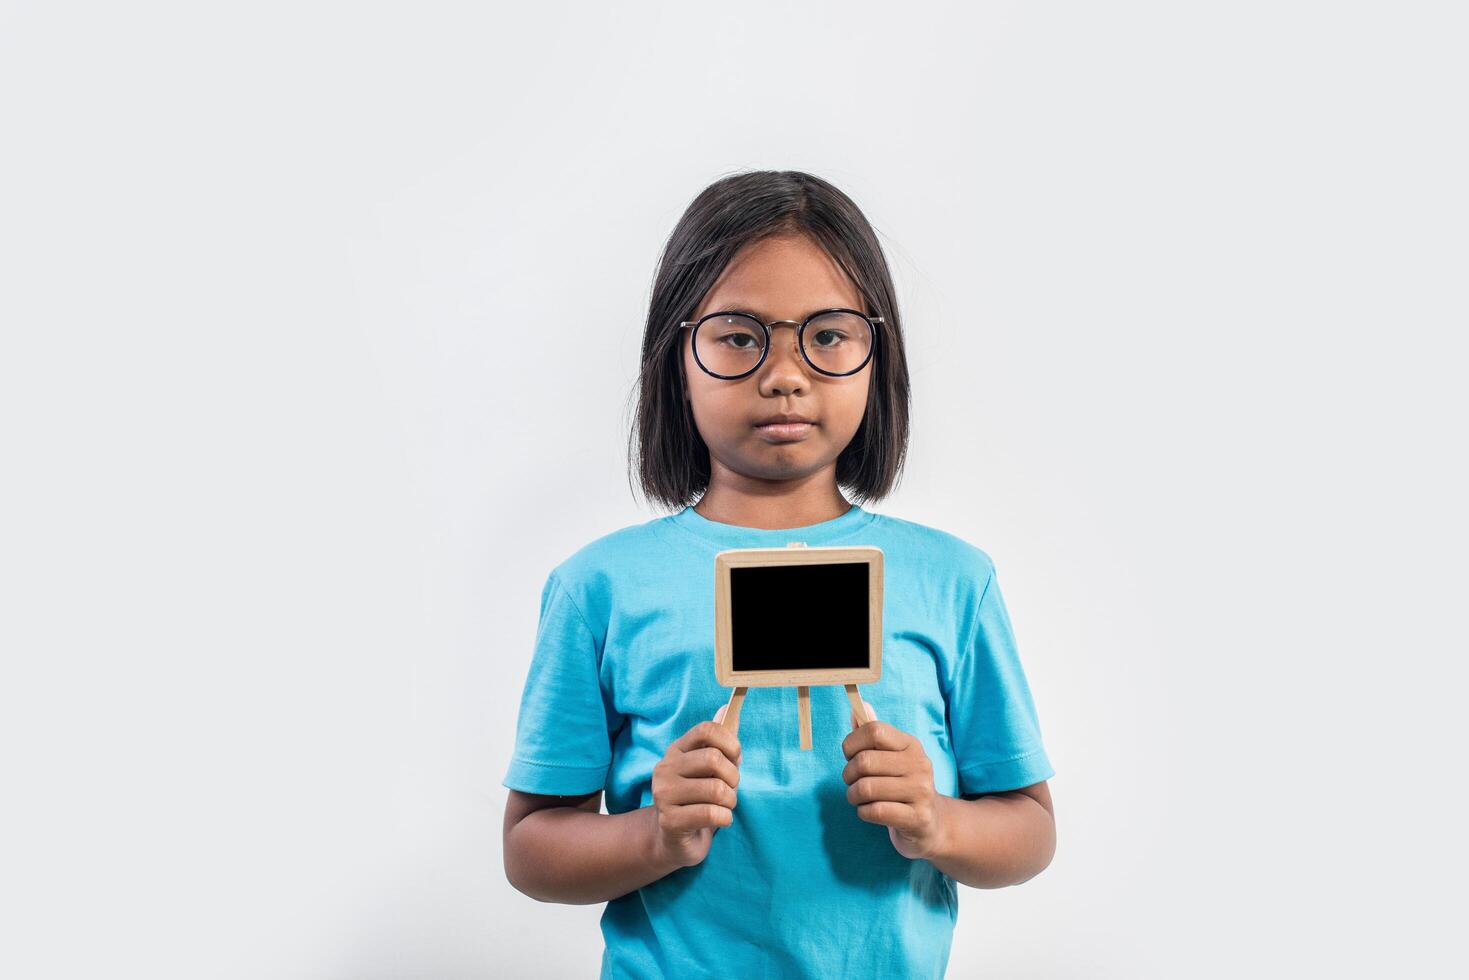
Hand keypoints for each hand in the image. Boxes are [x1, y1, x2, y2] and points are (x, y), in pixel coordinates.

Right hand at [649, 706, 742, 867]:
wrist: (674, 839)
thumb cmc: (698, 798)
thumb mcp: (710, 768)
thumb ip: (719, 740)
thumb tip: (727, 708)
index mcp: (677, 750)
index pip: (706, 729)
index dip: (729, 742)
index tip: (735, 758)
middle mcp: (665, 768)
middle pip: (713, 759)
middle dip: (733, 777)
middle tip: (730, 789)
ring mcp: (664, 795)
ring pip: (716, 790)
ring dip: (730, 801)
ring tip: (724, 806)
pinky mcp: (670, 821)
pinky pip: (712, 814)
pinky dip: (725, 819)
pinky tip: (720, 820)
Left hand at [841, 701, 945, 859]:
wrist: (931, 823)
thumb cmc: (901, 785)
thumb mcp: (890, 757)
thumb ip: (872, 733)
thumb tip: (858, 708)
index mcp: (911, 745)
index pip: (874, 731)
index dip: (852, 743)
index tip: (850, 755)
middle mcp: (919, 764)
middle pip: (865, 761)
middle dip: (848, 774)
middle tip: (852, 782)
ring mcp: (921, 792)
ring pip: (866, 788)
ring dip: (853, 795)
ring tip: (858, 798)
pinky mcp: (918, 818)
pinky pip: (876, 811)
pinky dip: (863, 812)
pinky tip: (868, 811)